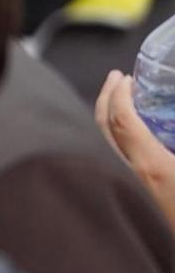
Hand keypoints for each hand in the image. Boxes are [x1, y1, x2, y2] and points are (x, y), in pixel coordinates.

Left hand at [97, 69, 174, 229]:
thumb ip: (170, 143)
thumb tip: (154, 124)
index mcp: (152, 166)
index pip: (120, 121)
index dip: (119, 95)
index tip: (124, 76)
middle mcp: (132, 176)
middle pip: (103, 129)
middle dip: (106, 98)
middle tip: (117, 77)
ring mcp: (131, 187)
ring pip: (106, 144)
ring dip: (110, 116)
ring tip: (123, 98)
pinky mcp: (135, 196)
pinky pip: (116, 158)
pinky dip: (117, 136)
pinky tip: (133, 131)